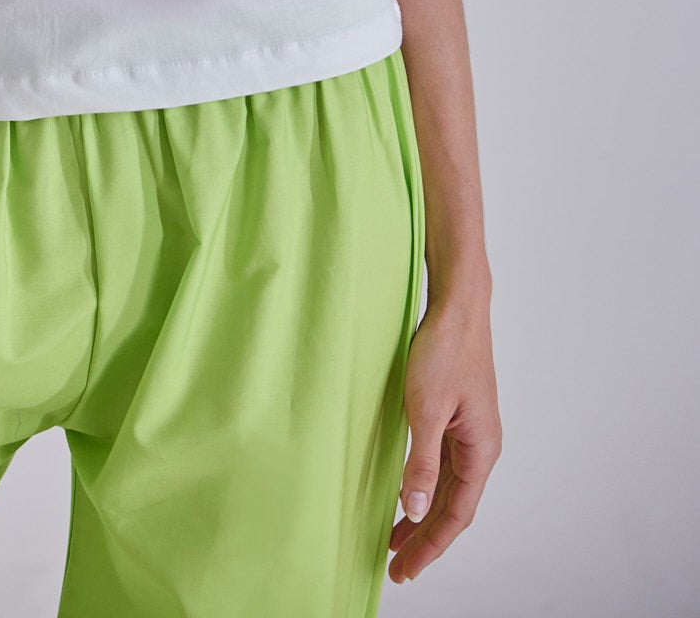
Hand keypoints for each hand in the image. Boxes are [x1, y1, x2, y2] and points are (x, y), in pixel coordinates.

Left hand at [389, 291, 501, 584]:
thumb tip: (416, 508)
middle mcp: (480, 445)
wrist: (457, 305)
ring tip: (395, 538)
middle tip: (396, 565)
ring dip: (423, 512)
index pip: (456, 514)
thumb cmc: (445, 350)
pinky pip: (442, 463)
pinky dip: (424, 484)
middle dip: (425, 537)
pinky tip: (406, 491)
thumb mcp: (426, 408)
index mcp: (481, 449)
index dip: (430, 546)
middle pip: (453, 505)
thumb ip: (422, 462)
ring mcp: (469, 430)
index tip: (406, 570)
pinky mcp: (456, 414)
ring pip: (447, 486)